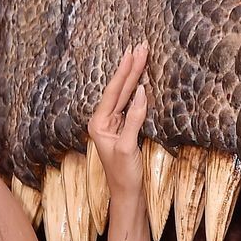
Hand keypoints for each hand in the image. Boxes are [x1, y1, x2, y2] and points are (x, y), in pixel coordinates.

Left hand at [88, 41, 148, 201]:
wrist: (127, 194)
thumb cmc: (124, 174)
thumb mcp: (128, 146)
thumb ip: (134, 118)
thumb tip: (142, 92)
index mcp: (98, 123)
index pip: (114, 91)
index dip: (125, 71)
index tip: (134, 52)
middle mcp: (103, 121)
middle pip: (119, 89)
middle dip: (130, 68)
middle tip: (140, 46)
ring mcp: (113, 125)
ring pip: (125, 95)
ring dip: (134, 76)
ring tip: (141, 56)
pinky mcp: (123, 129)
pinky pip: (130, 105)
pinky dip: (137, 91)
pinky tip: (141, 79)